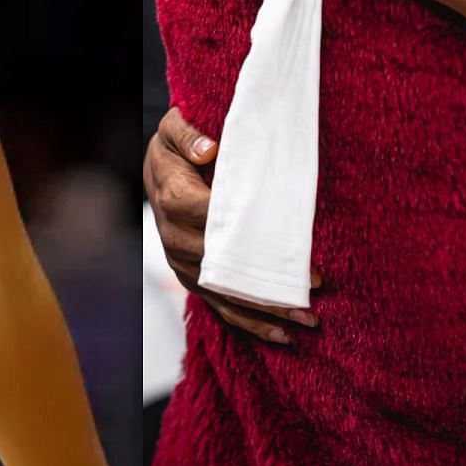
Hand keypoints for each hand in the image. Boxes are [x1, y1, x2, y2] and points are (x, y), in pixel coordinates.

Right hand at [144, 106, 318, 342]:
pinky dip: (250, 323)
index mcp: (176, 202)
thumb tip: (209, 149)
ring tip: (306, 322)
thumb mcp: (175, 129)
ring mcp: (184, 264)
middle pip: (226, 271)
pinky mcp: (193, 278)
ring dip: (266, 313)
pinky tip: (281, 336)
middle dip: (267, 287)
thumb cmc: (173, 149)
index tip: (292, 253)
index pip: (219, 226)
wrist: (155, 172)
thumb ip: (188, 135)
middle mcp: (177, 240)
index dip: (256, 241)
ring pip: (226, 296)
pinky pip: (220, 305)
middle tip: (311, 297)